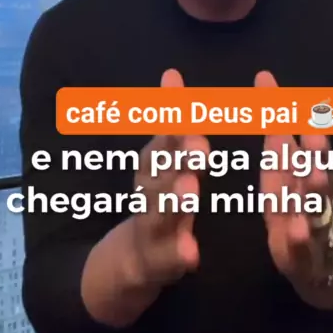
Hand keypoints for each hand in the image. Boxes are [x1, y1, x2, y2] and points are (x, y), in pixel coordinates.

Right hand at [130, 68, 209, 287]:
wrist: (132, 260)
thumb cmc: (160, 198)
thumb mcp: (163, 158)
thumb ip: (171, 121)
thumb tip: (172, 72)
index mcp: (155, 161)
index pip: (166, 129)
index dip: (172, 107)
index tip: (176, 81)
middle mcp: (150, 187)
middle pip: (164, 168)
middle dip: (181, 154)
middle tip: (201, 145)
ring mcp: (152, 225)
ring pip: (162, 211)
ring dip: (176, 200)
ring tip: (190, 191)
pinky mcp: (158, 260)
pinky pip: (169, 258)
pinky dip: (178, 254)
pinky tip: (191, 253)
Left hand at [256, 71, 332, 291]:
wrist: (322, 269)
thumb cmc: (296, 215)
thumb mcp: (282, 177)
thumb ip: (278, 141)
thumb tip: (267, 93)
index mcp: (297, 172)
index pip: (289, 134)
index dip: (277, 108)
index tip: (263, 78)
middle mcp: (312, 194)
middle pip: (314, 166)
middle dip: (313, 147)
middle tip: (311, 126)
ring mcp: (313, 225)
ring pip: (317, 205)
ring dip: (315, 190)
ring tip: (313, 175)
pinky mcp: (305, 256)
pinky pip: (302, 247)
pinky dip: (300, 239)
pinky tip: (296, 231)